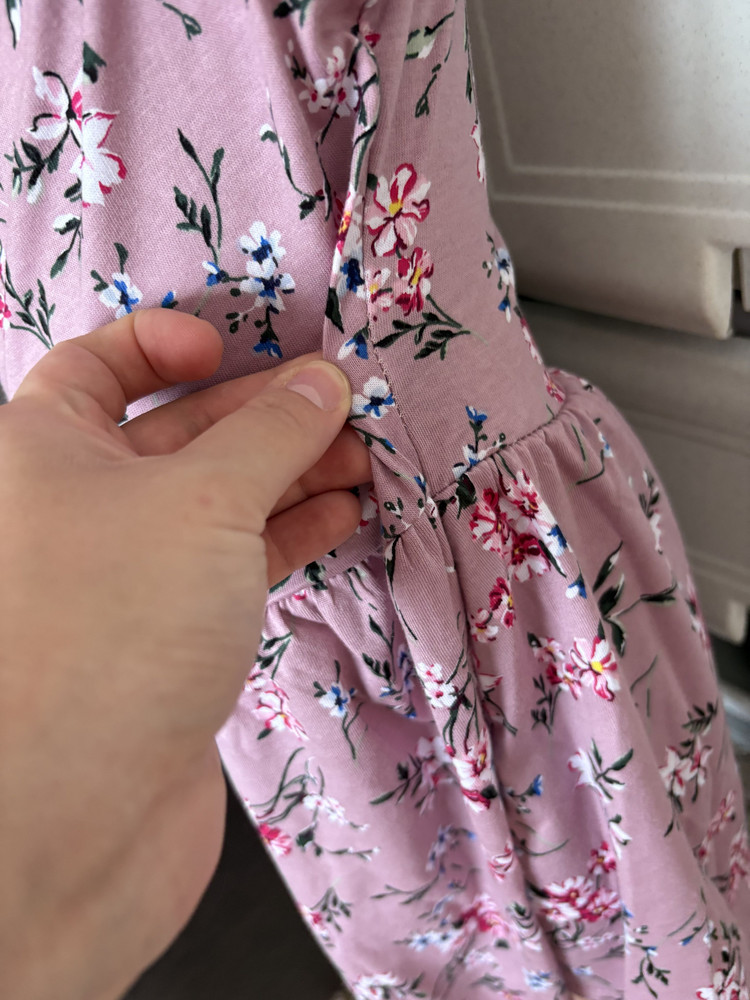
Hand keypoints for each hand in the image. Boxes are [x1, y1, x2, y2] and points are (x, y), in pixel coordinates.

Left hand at [0, 309, 370, 999]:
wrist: (79, 818)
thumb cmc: (111, 629)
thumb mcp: (203, 499)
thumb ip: (272, 433)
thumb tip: (325, 382)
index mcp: (41, 450)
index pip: (99, 364)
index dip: (168, 343)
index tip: (238, 346)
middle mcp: (76, 509)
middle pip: (179, 432)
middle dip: (264, 415)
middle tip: (343, 406)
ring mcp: (126, 576)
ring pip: (216, 501)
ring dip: (291, 473)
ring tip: (363, 458)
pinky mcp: (169, 636)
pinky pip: (233, 562)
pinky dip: (287, 533)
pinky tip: (341, 514)